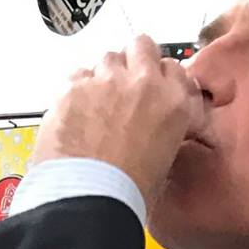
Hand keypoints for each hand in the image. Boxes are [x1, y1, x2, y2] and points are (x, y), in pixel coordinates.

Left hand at [31, 35, 207, 211]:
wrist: (90, 202)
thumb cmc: (126, 193)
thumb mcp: (163, 163)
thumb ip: (162, 132)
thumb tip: (150, 130)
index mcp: (174, 103)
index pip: (174, 69)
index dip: (160, 80)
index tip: (152, 91)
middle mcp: (144, 83)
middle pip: (142, 46)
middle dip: (134, 61)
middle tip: (124, 87)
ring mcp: (107, 81)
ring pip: (108, 58)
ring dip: (104, 76)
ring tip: (96, 105)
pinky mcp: (74, 88)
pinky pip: (77, 76)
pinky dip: (76, 91)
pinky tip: (74, 114)